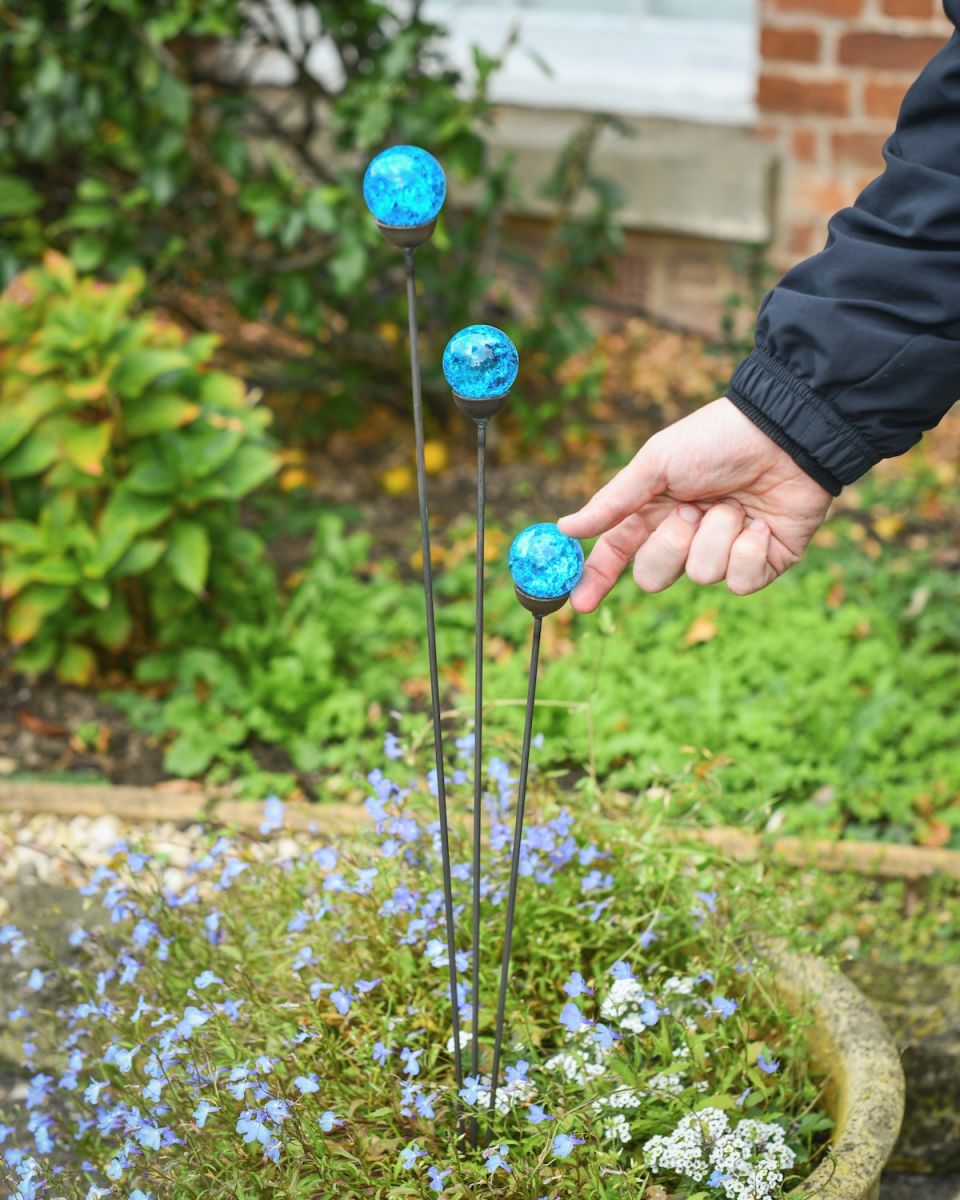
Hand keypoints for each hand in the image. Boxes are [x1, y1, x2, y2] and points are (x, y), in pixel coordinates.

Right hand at [557, 397, 832, 609]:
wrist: (785, 434)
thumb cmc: (717, 440)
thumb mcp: (656, 464)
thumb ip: (612, 503)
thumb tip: (566, 528)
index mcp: (655, 512)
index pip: (617, 554)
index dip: (597, 580)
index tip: (581, 602)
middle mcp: (687, 537)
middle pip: (654, 575)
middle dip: (670, 546)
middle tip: (691, 512)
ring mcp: (725, 552)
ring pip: (701, 576)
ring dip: (717, 536)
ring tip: (736, 505)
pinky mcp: (763, 564)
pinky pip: (740, 582)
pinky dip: (749, 551)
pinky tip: (761, 523)